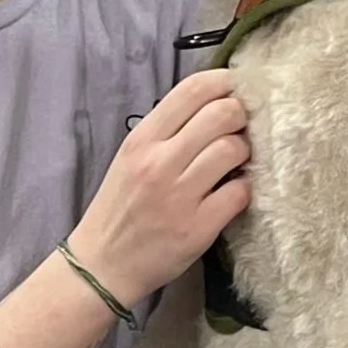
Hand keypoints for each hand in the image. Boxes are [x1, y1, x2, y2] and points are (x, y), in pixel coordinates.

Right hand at [68, 70, 250, 308]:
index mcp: (142, 139)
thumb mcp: (130, 158)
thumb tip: (214, 105)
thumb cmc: (120, 208)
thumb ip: (167, 132)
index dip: (224, 82)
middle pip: (221, 114)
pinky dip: (244, 189)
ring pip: (234, 149)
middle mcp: (159, 162)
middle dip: (240, 116)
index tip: (235, 89)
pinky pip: (240, 193)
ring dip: (244, 152)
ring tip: (235, 163)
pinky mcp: (198, 228)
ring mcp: (179, 196)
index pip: (192, 90)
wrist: (102, 265)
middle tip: (240, 129)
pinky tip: (233, 193)